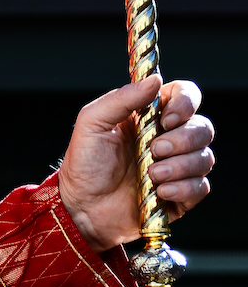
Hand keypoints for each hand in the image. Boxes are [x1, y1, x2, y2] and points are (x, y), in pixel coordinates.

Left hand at [58, 76, 213, 253]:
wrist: (81, 207)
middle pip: (202, 127)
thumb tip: (155, 79)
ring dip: (181, 166)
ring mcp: (177, 167)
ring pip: (205, 158)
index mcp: (150, 116)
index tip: (168, 119)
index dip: (186, 103)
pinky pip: (201, 187)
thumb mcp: (92, 123)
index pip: (185, 96)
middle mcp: (168, 139)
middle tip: (154, 151)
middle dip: (183, 139)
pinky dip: (184, 188)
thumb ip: (122, 98)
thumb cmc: (84, 163)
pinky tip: (160, 192)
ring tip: (152, 175)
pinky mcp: (180, 195)